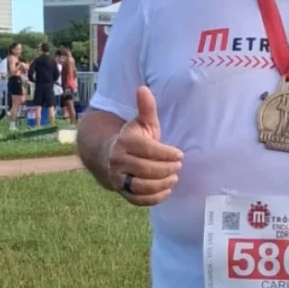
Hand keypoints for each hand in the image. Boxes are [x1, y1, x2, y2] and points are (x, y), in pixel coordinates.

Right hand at [106, 86, 182, 205]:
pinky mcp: (121, 191)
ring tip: (174, 178)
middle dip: (167, 169)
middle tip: (179, 167)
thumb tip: (144, 88)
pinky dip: (154, 198)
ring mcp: (118, 177)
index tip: (180, 154)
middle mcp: (118, 160)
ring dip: (162, 184)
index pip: (149, 150)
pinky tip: (166, 190)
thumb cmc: (133, 138)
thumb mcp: (141, 122)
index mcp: (125, 141)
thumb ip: (146, 108)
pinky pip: (138, 199)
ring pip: (142, 186)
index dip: (167, 153)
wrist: (108, 155)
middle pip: (147, 169)